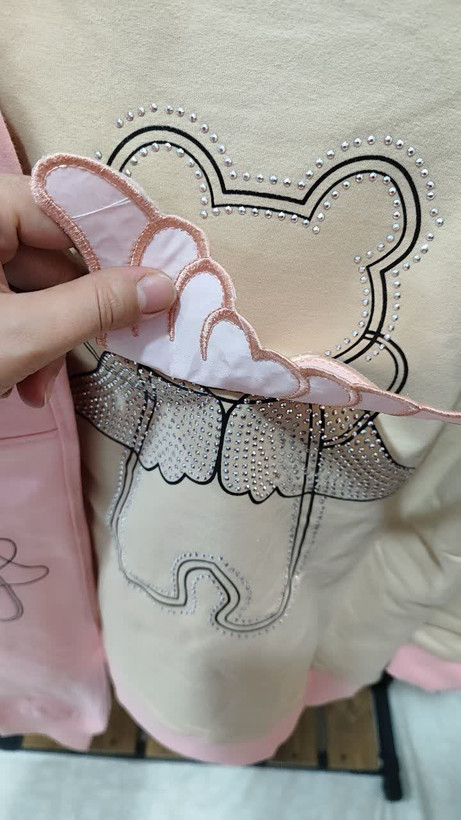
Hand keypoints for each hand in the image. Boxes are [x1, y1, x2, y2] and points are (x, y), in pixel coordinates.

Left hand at [0, 174, 175, 406]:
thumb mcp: (25, 333)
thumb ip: (96, 305)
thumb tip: (163, 286)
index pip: (61, 206)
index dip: (111, 241)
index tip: (154, 273)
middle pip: (48, 255)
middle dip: (70, 316)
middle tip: (105, 347)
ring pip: (31, 288)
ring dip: (46, 342)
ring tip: (37, 386)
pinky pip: (9, 304)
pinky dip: (22, 341)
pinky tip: (17, 382)